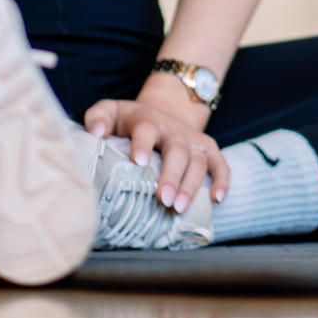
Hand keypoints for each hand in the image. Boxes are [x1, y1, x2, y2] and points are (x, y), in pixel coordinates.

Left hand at [84, 79, 230, 211]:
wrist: (165, 108)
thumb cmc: (131, 120)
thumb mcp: (111, 111)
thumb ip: (98, 117)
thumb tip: (95, 133)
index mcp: (148, 120)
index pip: (147, 129)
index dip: (143, 144)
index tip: (139, 161)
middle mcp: (174, 129)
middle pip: (176, 151)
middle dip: (171, 176)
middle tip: (162, 200)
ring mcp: (193, 139)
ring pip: (198, 161)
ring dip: (192, 185)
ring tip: (179, 208)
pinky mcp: (208, 148)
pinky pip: (221, 163)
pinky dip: (222, 180)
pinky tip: (217, 199)